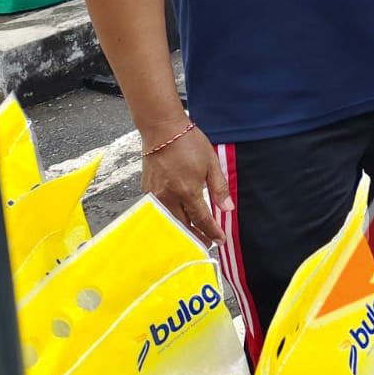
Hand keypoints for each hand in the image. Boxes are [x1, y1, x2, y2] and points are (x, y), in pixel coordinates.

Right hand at [141, 125, 231, 245]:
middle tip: (206, 244)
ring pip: (168, 221)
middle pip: (182, 226)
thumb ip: (219, 188)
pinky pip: (158, 211)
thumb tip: (227, 208)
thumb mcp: (211, 162)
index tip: (219, 240)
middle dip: (195, 237)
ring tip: (192, 236)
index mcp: (187, 191)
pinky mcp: (146, 191)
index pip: (202, 219)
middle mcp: (169, 197)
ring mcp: (155, 195)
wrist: (162, 130)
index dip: (212, 232)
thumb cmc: (188, 143)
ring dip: (180, 231)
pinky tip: (176, 219)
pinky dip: (168, 219)